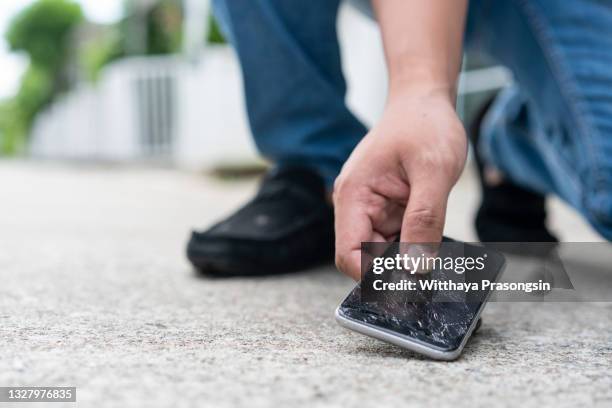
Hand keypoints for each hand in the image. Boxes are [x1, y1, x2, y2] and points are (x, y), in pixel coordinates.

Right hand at [333, 89, 466, 279]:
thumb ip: (424, 220)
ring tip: (438, 260)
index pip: (349, 255)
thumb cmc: (424, 125)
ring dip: (407, 261)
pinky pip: (397, 240)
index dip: (375, 278)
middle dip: (395, 272)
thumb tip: (418, 268)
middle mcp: (356, 206)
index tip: (409, 287)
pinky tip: (434, 245)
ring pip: (383, 253)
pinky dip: (415, 247)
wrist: (423, 101)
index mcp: (354, 196)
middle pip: (365, 259)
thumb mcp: (433, 171)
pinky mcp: (387, 209)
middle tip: (432, 279)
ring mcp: (371, 209)